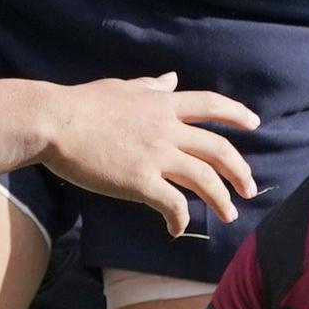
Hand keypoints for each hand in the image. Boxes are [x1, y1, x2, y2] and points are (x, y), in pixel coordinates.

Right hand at [38, 74, 258, 236]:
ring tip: (230, 215)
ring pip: (205, 180)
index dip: (237, 114)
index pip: (212, 106)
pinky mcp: (140, 181)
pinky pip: (174, 205)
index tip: (254, 124)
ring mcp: (156, 156)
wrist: (54, 122)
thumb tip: (171, 79)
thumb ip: (150, 86)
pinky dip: (181, 220)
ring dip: (222, 200)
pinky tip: (177, 229)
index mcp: (163, 105)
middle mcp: (167, 129)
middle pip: (219, 149)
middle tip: (249, 188)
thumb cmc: (81, 104)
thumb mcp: (121, 88)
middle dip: (240, 171)